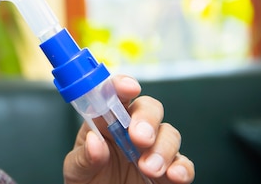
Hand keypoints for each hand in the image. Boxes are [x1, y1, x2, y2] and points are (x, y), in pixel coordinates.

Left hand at [63, 75, 194, 183]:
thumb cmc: (86, 180)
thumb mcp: (76, 169)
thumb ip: (85, 156)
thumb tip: (95, 142)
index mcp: (106, 120)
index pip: (116, 94)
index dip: (122, 85)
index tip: (129, 88)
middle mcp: (132, 130)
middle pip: (148, 108)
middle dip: (147, 118)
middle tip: (139, 137)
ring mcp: (152, 149)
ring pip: (169, 133)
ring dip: (162, 148)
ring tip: (148, 168)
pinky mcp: (168, 172)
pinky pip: (183, 164)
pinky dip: (182, 168)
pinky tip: (174, 174)